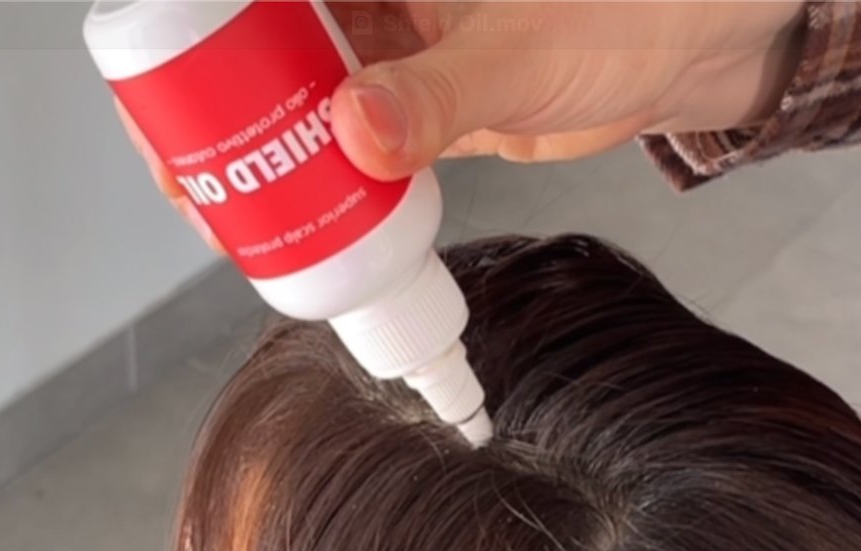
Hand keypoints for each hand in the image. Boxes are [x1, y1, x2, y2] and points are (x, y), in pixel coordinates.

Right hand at [117, 1, 807, 247]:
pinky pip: (348, 146)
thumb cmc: (630, 7)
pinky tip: (297, 219)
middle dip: (213, 110)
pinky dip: (321, 183)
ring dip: (259, 157)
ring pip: (294, 101)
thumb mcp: (525, 46)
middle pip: (259, 49)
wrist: (689, 51)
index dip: (204, 38)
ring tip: (226, 212)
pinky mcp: (418, 106)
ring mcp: (392, 51)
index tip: (171, 92)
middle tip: (188, 174)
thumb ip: (443, 93)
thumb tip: (356, 132)